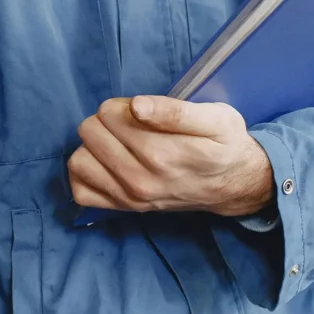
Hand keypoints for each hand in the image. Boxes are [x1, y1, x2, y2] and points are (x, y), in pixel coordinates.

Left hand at [68, 97, 274, 216]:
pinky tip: (105, 163)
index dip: (123, 105)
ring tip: (117, 143)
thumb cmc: (224, 145)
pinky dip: (87, 173)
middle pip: (90, 131)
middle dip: (107, 121)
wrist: (234, 185)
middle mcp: (141, 179)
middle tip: (132, 126)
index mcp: (162, 153)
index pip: (110, 113)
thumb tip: (136, 106)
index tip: (142, 112)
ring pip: (79, 159)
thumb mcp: (215, 118)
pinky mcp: (122, 208)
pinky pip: (81, 190)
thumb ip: (175, 111)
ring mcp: (129, 197)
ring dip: (93, 146)